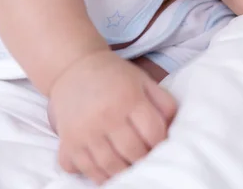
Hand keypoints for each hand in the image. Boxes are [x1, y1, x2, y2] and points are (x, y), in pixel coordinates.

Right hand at [48, 51, 176, 184]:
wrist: (74, 67)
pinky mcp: (68, 143)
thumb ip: (164, 103)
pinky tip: (107, 169)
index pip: (153, 133)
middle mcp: (105, 116)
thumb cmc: (115, 77)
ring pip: (110, 167)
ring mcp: (84, 132)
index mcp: (128, 99)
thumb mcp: (144, 81)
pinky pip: (84, 170)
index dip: (161, 143)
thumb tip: (174, 130)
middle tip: (145, 156)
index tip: (159, 143)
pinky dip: (98, 175)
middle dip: (144, 159)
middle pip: (133, 153)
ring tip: (130, 166)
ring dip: (124, 172)